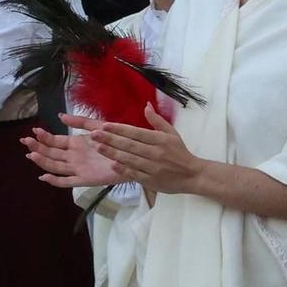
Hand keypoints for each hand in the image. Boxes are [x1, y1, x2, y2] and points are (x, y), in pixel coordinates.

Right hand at [23, 123, 121, 188]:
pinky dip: (55, 180)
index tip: (33, 131)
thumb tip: (60, 116)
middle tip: (25, 140)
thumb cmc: (117, 139)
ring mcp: (78, 168)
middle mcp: (74, 156)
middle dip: (38, 147)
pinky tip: (44, 175)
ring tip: (31, 154)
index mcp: (76, 144)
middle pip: (51, 153)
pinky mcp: (85, 179)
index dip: (43, 137)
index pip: (54, 141)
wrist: (134, 154)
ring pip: (55, 166)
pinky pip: (67, 181)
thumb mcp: (98, 126)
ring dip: (42, 161)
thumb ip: (80, 122)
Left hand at [75, 106, 209, 194]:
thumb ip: (157, 120)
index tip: (105, 125)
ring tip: (98, 147)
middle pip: (130, 145)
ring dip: (113, 153)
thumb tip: (146, 105)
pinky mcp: (151, 180)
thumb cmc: (180, 152)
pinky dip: (123, 169)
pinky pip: (135, 174)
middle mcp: (156, 153)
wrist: (192, 175)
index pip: (137, 133)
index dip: (120, 129)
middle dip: (111, 139)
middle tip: (94, 134)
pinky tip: (112, 164)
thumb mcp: (172, 133)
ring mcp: (153, 167)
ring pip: (130, 159)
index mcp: (160, 140)